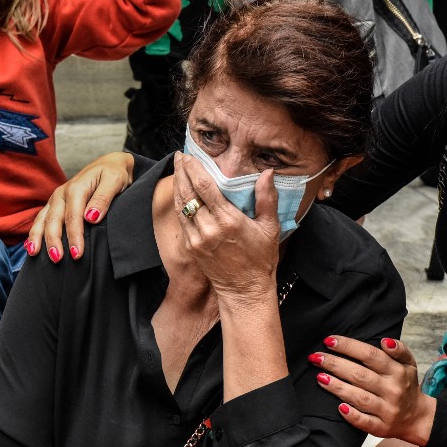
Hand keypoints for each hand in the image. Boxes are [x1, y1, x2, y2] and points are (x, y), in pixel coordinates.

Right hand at [26, 152, 133, 261]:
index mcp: (76, 188)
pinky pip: (41, 219)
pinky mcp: (55, 204)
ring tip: (35, 255)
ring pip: (43, 219)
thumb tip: (91, 217)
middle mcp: (62, 193)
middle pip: (54, 220)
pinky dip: (35, 233)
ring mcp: (56, 199)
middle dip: (54, 241)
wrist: (109, 164)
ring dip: (38, 238)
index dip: (74, 236)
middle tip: (57, 259)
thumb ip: (103, 198)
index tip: (77, 254)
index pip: (73, 216)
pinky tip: (32, 247)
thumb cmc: (114, 174)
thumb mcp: (114, 181)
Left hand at [174, 152, 279, 302]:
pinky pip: (181, 220)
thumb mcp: (269, 228)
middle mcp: (209, 228)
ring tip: (177, 169)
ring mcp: (197, 239)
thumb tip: (267, 173)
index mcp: (228, 220)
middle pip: (188, 193)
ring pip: (181, 206)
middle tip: (180, 157)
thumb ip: (267, 198)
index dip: (194, 169)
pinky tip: (179, 193)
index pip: (205, 187)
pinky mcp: (191, 248)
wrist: (244, 290)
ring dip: (177, 185)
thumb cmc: (261, 259)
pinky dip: (179, 203)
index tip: (189, 156)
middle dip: (182, 172)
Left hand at [312, 336, 436, 446]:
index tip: (329, 341)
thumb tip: (384, 341)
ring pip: (359, 397)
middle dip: (335, 364)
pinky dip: (352, 415)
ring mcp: (387, 410)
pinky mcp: (381, 427)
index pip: (370, 355)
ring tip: (319, 377)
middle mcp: (392, 390)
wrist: (417, 418)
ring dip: (337, 387)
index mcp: (397, 372)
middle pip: (360, 375)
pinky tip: (338, 407)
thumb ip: (399, 349)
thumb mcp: (408, 364)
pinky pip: (364, 422)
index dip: (348, 346)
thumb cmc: (406, 385)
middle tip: (315, 357)